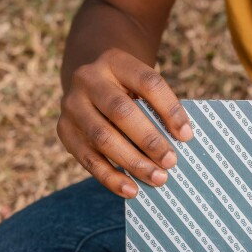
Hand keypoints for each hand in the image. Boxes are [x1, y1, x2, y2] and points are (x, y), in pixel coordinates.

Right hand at [57, 48, 192, 197]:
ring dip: (133, 162)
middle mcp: (88, 79)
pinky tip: (132, 190)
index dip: (169, 109)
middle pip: (120, 111)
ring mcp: (72, 105)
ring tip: (158, 179)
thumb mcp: (140, 85)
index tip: (186, 135)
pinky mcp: (64, 130)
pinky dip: (111, 177)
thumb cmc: (128, 90)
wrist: (88, 81)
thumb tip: (180, 143)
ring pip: (102, 137)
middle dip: (149, 140)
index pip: (147, 82)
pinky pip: (88, 159)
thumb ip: (157, 107)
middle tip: (171, 162)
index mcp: (115, 61)